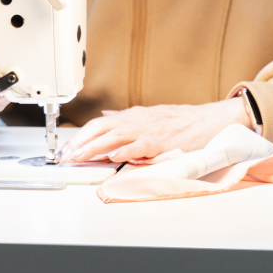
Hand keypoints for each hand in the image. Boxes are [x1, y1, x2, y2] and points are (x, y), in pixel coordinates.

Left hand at [60, 99, 249, 163]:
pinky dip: (125, 150)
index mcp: (132, 116)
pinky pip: (139, 146)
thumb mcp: (148, 114)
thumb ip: (124, 118)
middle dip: (80, 143)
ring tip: (79, 158)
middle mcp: (136, 121)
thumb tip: (104, 117)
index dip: (80, 136)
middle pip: (101, 130)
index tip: (66, 148)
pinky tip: (112, 156)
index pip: (98, 124)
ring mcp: (147, 131)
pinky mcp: (160, 142)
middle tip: (65, 156)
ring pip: (114, 137)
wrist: (207, 120)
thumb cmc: (180, 121)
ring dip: (94, 148)